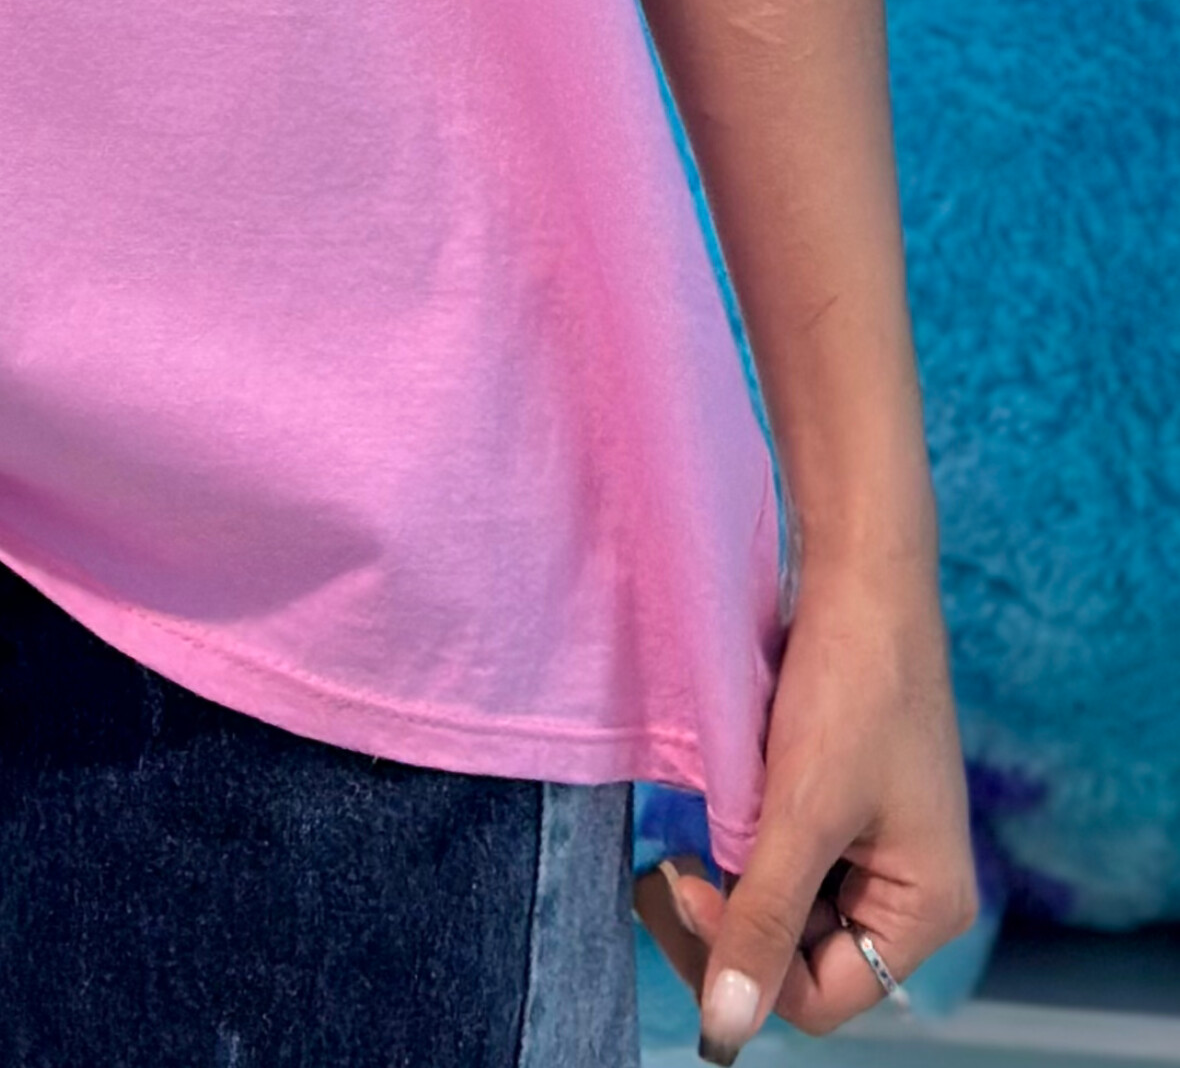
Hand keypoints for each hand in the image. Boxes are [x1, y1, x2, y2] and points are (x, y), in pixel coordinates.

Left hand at [633, 557, 979, 1053]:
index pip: (818, 997)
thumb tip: (726, 1029)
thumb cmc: (853, 684)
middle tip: (670, 867)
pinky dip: (747, 844)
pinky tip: (722, 806)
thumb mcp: (801, 811)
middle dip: (731, 922)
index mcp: (926, 909)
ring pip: (785, 908)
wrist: (862, 573)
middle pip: (801, 958)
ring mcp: (877, 848)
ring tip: (694, 831)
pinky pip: (787, 859)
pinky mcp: (846, 807)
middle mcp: (910, 892)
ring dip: (733, 881)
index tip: (684, 882)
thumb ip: (762, 921)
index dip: (741, 958)